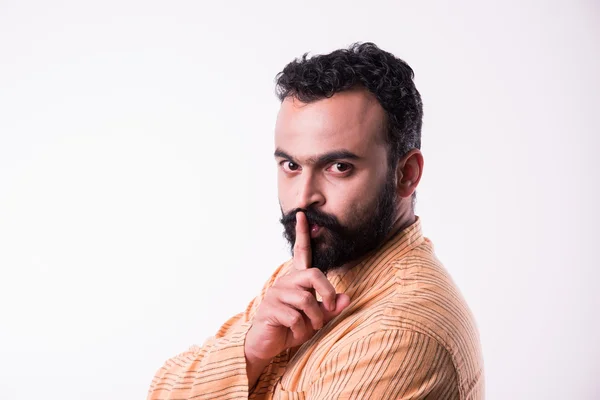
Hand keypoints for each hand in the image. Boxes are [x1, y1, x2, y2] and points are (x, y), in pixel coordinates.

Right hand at [245, 212, 349, 383]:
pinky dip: (301, 330)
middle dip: (327, 292)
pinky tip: (294, 334)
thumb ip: (330, 308)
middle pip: (313, 275)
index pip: (301, 252)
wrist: (266, 345)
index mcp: (296, 280)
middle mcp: (285, 282)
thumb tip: (347, 298)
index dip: (302, 233)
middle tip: (330, 308)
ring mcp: (276, 294)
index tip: (304, 214)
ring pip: (306, 301)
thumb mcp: (315, 319)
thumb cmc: (291, 329)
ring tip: (309, 328)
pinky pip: (295, 317)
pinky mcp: (270, 309)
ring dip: (314, 319)